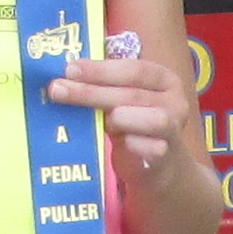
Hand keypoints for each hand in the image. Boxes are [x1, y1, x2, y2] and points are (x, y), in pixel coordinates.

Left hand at [51, 38, 202, 180]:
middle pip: (132, 94)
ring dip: (120, 118)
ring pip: (152, 119)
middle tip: (57, 89)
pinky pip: (151, 149)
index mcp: (163, 79)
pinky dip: (133, 144)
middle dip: (91, 91)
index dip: (100, 69)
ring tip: (101, 122)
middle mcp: (175, 101)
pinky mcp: (167, 155)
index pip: (133, 69)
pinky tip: (120, 144)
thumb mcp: (124, 100)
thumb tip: (66, 75)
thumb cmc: (136, 125)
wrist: (160, 165)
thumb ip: (105, 86)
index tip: (70, 68)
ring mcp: (174, 129)